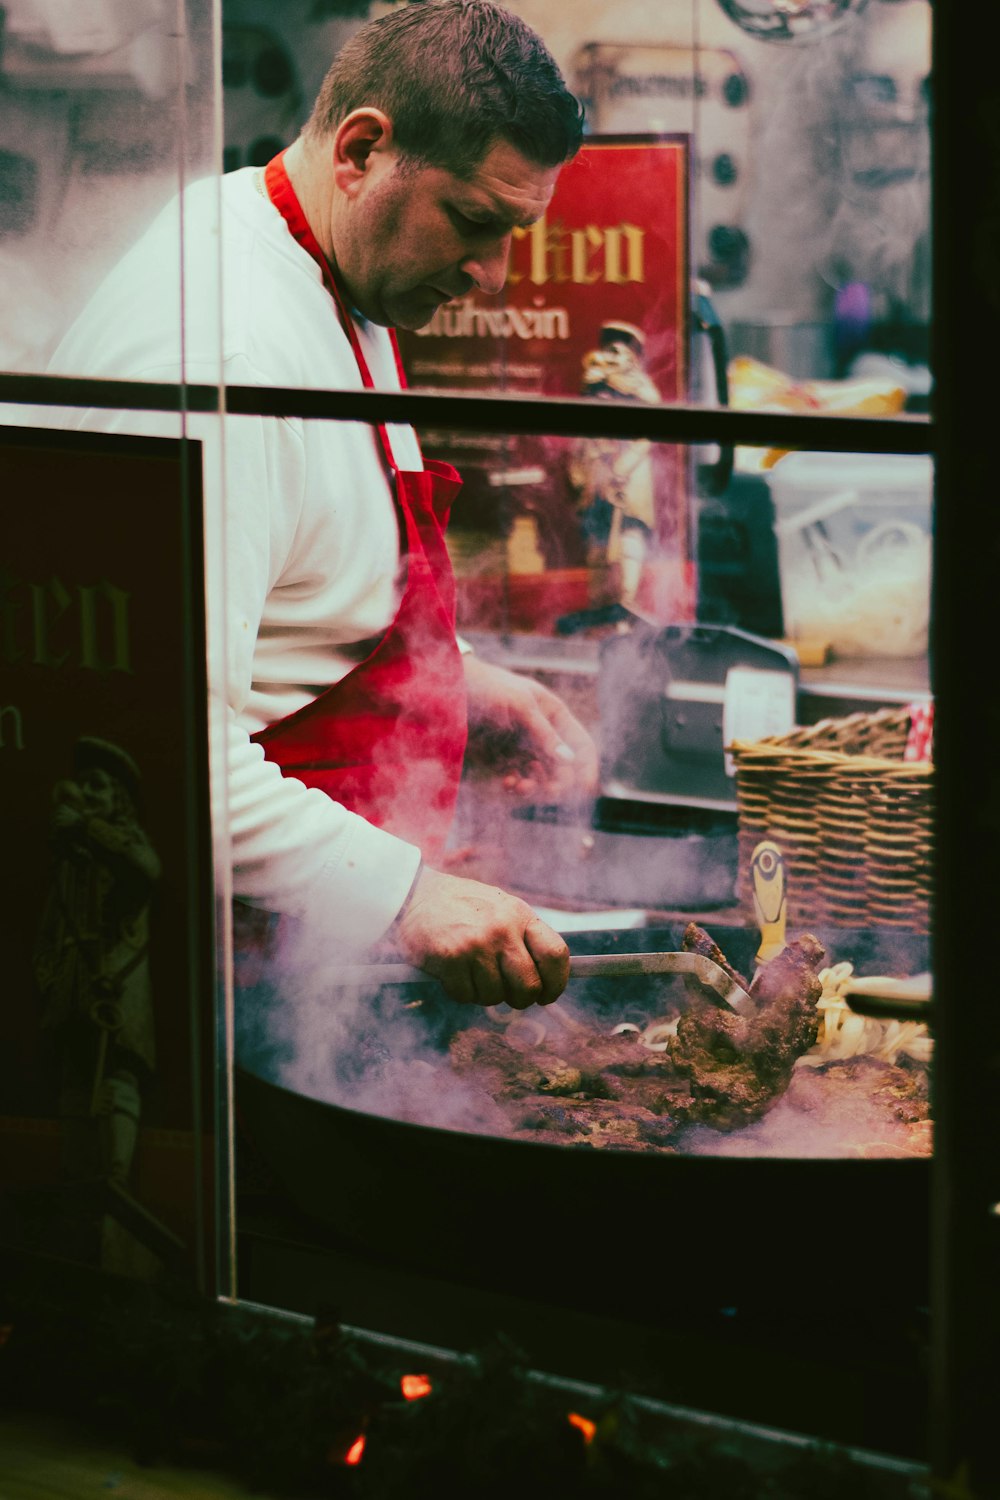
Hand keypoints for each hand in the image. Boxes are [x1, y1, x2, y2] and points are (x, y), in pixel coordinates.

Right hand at [392, 865, 569, 1008]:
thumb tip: (547, 978)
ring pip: (494, 996)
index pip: (555, 954)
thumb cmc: (461, 905)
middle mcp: (502, 929)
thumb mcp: (501, 908)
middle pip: (529, 986)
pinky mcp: (450, 958)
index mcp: (520, 915)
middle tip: (507, 994)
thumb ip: (523, 937)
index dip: (556, 983)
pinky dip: (459, 991)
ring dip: (483, 993)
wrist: (415, 894)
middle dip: (519, 999)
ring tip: (470, 972)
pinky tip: (451, 972)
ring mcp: (476, 944)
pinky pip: (465, 995)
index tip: (546, 995)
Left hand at [463, 656, 598, 801]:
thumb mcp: (520, 705)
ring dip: (535, 787)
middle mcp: (542, 735)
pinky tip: (508, 783)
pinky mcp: (502, 760)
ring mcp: (522, 749)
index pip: (581, 745)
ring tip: (520, 785)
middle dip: (558, 782)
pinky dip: (516, 785)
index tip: (585, 789)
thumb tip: (568, 759)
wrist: (449, 689)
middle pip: (563, 769)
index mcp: (554, 716)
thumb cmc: (489, 687)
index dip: (587, 767)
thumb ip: (544, 733)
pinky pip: (518, 780)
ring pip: (541, 779)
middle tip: (547, 789)